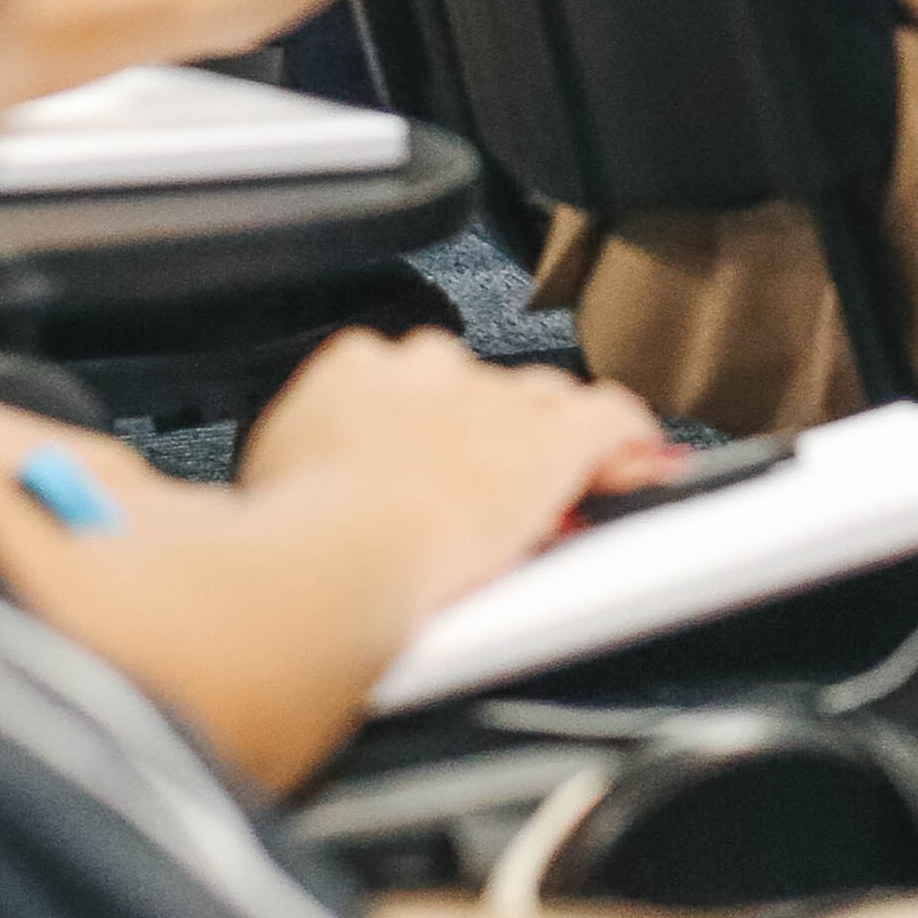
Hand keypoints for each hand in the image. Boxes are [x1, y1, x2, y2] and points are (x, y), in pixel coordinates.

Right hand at [234, 329, 674, 615]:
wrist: (347, 551)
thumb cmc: (297, 535)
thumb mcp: (274, 483)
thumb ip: (301, 465)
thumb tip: (292, 480)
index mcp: (356, 367)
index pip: (406, 384)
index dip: (425, 433)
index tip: (424, 472)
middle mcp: (431, 366)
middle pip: (478, 391)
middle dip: (483, 438)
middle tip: (479, 502)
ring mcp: (498, 399)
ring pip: (542, 405)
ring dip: (546, 446)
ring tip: (557, 498)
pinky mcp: (559, 440)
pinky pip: (610, 421)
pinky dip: (628, 443)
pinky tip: (643, 464)